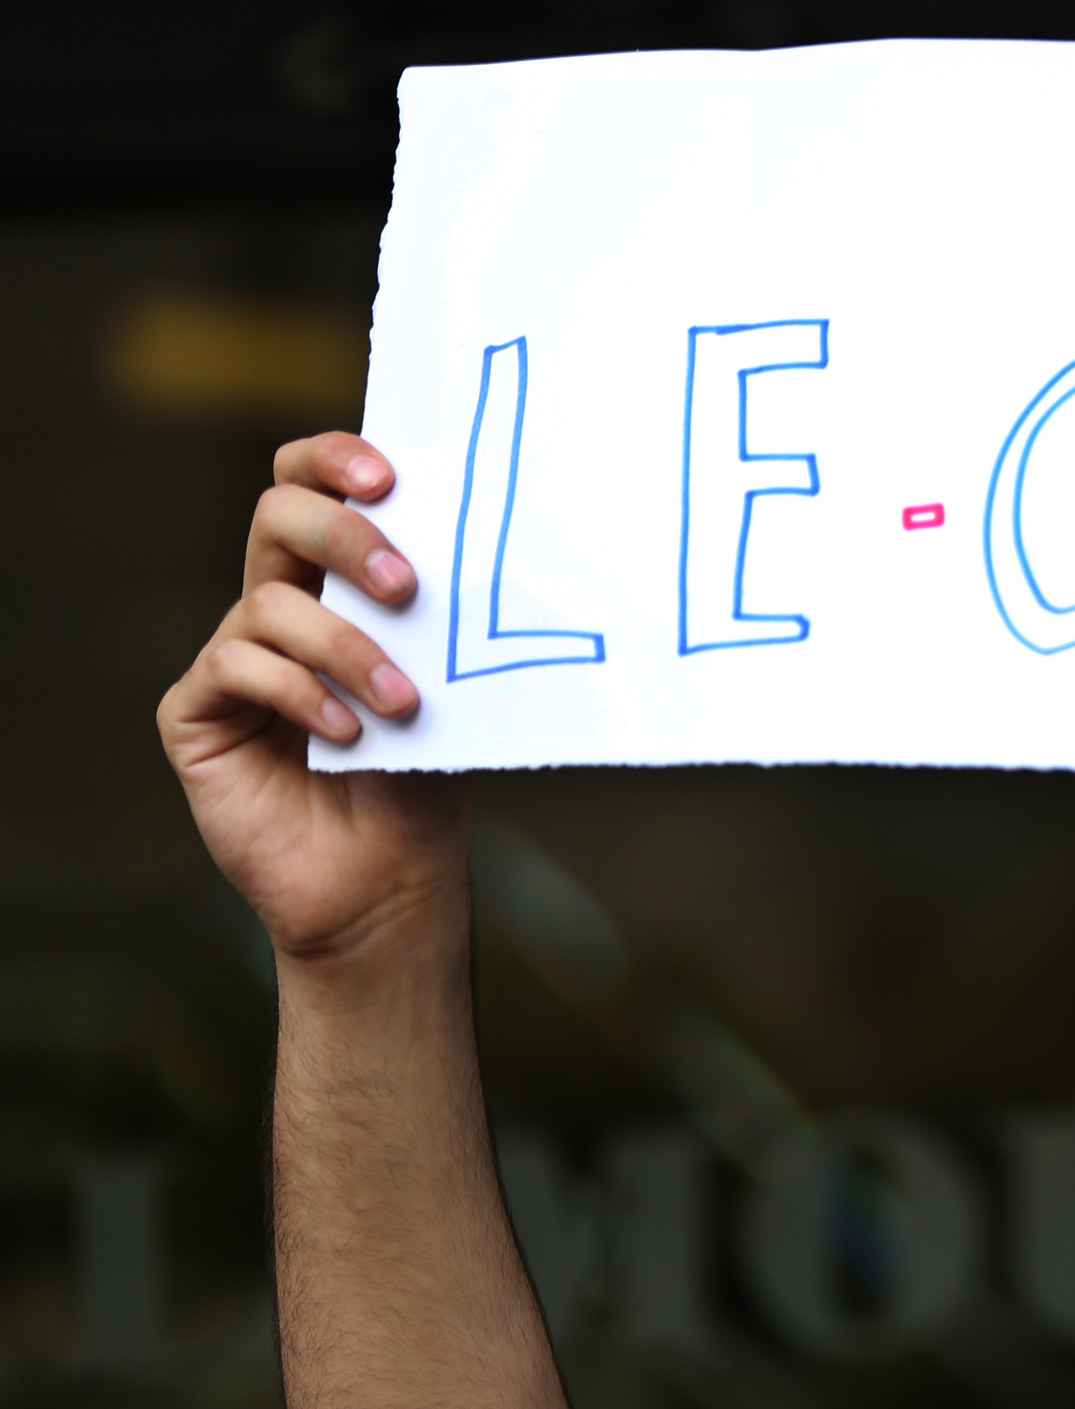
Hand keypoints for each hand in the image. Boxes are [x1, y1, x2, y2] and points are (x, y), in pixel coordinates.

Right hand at [158, 434, 470, 965]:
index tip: (387, 474)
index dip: (332, 461)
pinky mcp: (196, 712)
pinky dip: (302, 695)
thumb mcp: (447, 687)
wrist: (390, 882)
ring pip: (270, 604)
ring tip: (404, 705)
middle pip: (278, 517)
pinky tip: (348, 734)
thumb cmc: (423, 780)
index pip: (312, 488)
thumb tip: (478, 548)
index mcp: (334, 588)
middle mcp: (275, 609)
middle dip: (343, 536)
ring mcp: (231, 658)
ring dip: (348, 649)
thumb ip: (439, 619)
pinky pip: (238, 667)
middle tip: (406, 585)